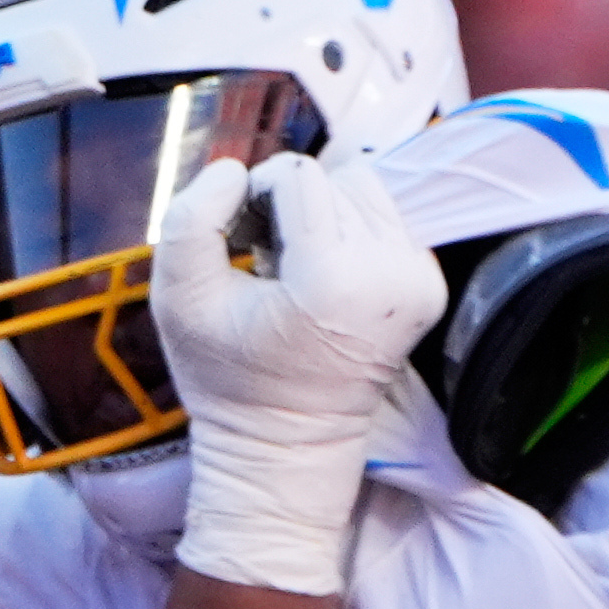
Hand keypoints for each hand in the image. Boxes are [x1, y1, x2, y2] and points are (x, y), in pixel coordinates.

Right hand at [156, 150, 441, 594]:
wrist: (290, 438)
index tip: (241, 241)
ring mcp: (420, 283)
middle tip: (267, 258)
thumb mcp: (178, 296)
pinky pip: (388, 217)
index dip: (257, 195)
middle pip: (337, 178)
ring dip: (323, 211)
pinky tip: (322, 272)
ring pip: (366, 189)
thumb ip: (192, 219)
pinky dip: (350, 229)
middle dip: (293, 204)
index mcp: (337, 280)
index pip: (300, 176)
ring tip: (294, 265)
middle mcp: (394, 277)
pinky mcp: (429, 286)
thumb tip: (235, 170)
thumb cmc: (229, 374)